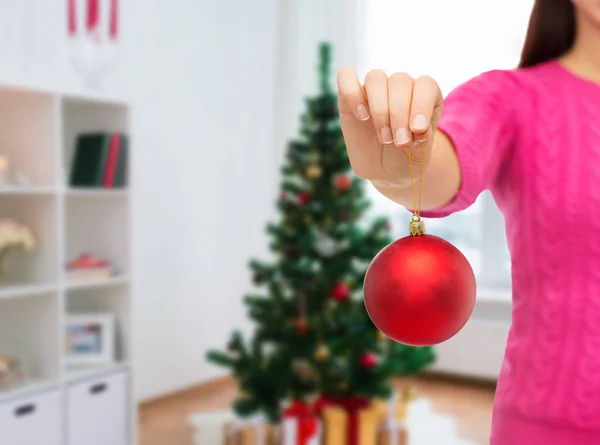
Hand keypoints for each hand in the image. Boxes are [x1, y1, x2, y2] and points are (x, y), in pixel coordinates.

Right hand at [337, 67, 443, 187]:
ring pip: (376, 77)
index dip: (421, 104)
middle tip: (399, 142)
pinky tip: (362, 116)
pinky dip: (352, 93)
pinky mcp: (350, 97)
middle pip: (400, 81)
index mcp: (425, 95)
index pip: (425, 85)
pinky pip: (346, 77)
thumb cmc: (408, 159)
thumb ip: (422, 141)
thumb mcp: (420, 156)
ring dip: (380, 108)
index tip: (417, 129)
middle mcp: (401, 87)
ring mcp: (375, 90)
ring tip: (383, 137)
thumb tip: (418, 128)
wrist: (386, 172)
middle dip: (399, 114)